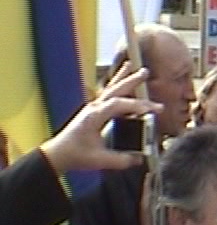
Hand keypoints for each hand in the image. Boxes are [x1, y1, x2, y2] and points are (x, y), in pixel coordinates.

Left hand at [39, 68, 162, 174]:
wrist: (56, 155)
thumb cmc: (74, 155)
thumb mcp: (98, 159)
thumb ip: (120, 159)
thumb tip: (139, 158)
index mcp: (94, 116)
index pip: (118, 104)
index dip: (135, 105)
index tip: (151, 110)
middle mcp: (94, 108)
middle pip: (114, 89)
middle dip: (131, 80)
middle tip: (145, 72)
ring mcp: (93, 107)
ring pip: (110, 88)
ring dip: (121, 77)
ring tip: (130, 64)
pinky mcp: (94, 111)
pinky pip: (107, 94)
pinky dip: (116, 85)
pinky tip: (122, 82)